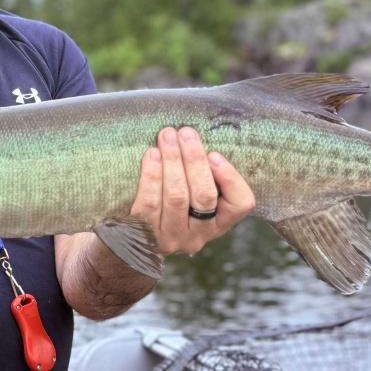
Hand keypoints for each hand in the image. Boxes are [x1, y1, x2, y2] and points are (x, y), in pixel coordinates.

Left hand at [130, 127, 255, 255]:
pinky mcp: (146, 234)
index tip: (214, 154)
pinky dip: (152, 175)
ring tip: (167, 137)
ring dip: (173, 162)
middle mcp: (198, 235)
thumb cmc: (170, 201)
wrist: (131, 236)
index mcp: (218, 224)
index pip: (240, 205)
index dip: (230, 178)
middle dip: (195, 160)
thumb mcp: (194, 193)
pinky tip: (152, 155)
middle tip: (186, 133)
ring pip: (177, 197)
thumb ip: (202, 175)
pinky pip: (150, 201)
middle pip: (204, 196)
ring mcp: (172, 237)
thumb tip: (195, 141)